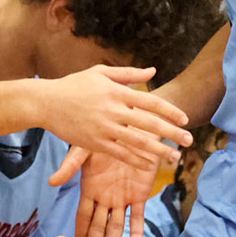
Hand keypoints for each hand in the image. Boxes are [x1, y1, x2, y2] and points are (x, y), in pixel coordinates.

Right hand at [40, 66, 189, 172]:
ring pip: (137, 142)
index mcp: (117, 92)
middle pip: (149, 123)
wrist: (46, 102)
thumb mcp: (100, 73)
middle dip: (172, 133)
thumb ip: (128, 74)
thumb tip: (152, 71)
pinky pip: (120, 153)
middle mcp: (113, 110)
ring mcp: (104, 128)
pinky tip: (149, 164)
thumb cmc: (73, 85)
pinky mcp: (95, 142)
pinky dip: (136, 159)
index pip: (150, 102)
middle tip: (189, 139)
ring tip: (174, 156)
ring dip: (158, 150)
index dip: (169, 111)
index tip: (184, 119)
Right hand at [49, 144, 157, 236]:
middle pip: (98, 228)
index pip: (82, 218)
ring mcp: (122, 198)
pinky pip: (138, 218)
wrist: (136, 128)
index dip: (78, 235)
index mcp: (89, 189)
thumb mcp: (85, 149)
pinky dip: (137, 233)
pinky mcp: (140, 195)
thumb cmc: (106, 135)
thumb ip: (71, 165)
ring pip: (117, 227)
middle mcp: (104, 197)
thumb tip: (51, 182)